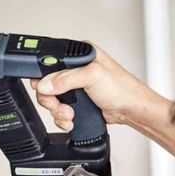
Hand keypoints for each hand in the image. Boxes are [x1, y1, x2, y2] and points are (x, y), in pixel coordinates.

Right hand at [29, 41, 151, 131]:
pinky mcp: (77, 102)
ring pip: (51, 99)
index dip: (43, 76)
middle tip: (58, 104)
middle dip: (51, 98)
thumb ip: (66, 79)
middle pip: (46, 83)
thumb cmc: (122, 88)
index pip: (50, 62)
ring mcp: (75, 87)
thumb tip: (45, 84)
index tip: (44, 88)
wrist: (131, 109)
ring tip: (69, 113)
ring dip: (57, 110)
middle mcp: (75, 70)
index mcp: (79, 56)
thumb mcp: (92, 76)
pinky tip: (71, 119)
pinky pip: (58, 110)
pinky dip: (61, 118)